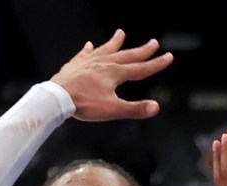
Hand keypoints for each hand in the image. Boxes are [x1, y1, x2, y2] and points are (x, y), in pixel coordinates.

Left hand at [51, 29, 173, 121]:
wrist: (57, 97)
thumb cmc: (84, 104)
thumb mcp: (112, 110)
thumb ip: (134, 108)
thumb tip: (156, 107)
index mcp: (115, 73)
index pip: (141, 68)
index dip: (156, 64)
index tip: (168, 57)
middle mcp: (104, 63)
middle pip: (127, 55)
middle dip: (142, 50)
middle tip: (154, 43)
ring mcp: (88, 62)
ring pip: (105, 50)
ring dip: (115, 42)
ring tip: (121, 33)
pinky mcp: (75, 65)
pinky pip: (84, 54)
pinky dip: (88, 50)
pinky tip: (89, 45)